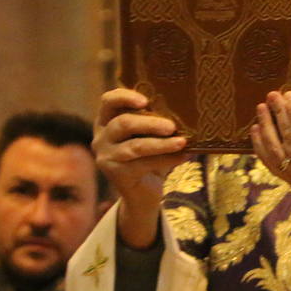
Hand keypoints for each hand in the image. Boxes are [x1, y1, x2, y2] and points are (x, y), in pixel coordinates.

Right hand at [93, 89, 189, 248]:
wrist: (143, 193)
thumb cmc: (149, 157)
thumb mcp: (150, 136)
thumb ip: (157, 122)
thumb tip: (188, 111)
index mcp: (107, 121)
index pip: (108, 101)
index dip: (124, 96)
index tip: (146, 100)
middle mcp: (102, 137)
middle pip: (123, 123)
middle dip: (150, 123)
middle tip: (172, 126)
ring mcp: (106, 157)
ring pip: (135, 146)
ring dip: (161, 144)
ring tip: (182, 142)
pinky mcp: (116, 174)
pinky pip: (144, 164)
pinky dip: (167, 159)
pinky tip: (184, 156)